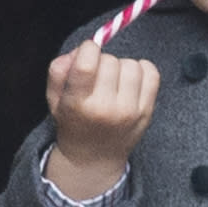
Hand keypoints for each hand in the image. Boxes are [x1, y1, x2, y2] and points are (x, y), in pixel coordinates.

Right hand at [45, 40, 159, 199]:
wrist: (93, 159)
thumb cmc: (73, 122)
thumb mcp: (55, 99)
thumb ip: (59, 69)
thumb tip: (83, 48)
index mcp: (78, 104)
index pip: (87, 64)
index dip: (88, 49)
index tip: (87, 53)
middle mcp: (106, 109)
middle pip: (110, 61)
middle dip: (103, 61)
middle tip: (98, 77)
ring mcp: (129, 111)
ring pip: (131, 65)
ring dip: (122, 66)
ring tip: (114, 81)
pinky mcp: (147, 112)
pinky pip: (152, 74)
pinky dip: (143, 69)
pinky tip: (131, 79)